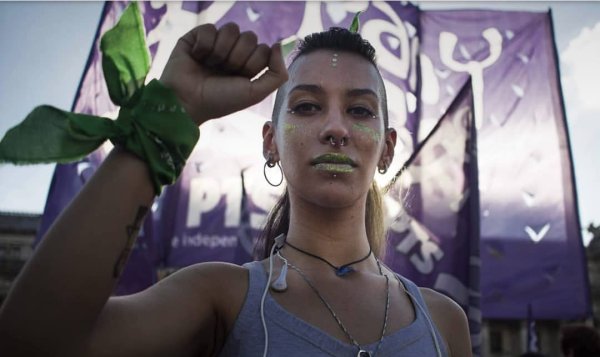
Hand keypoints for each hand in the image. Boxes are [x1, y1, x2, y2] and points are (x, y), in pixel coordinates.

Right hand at [160, 23, 288, 124]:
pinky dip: (204, 45)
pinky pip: (209, 28)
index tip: (240, 78)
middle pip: (250, 36)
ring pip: (231, 28)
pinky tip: (197, 57)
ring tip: (210, 65)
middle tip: (224, 72)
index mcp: (248, 65)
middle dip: (238, 57)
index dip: (253, 63)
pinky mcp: (196, 37)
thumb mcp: (256, 93)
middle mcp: (233, 53)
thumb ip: (277, 73)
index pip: (264, 49)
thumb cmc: (221, 100)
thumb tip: (278, 44)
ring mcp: (216, 44)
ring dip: (222, 51)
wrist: (188, 101)